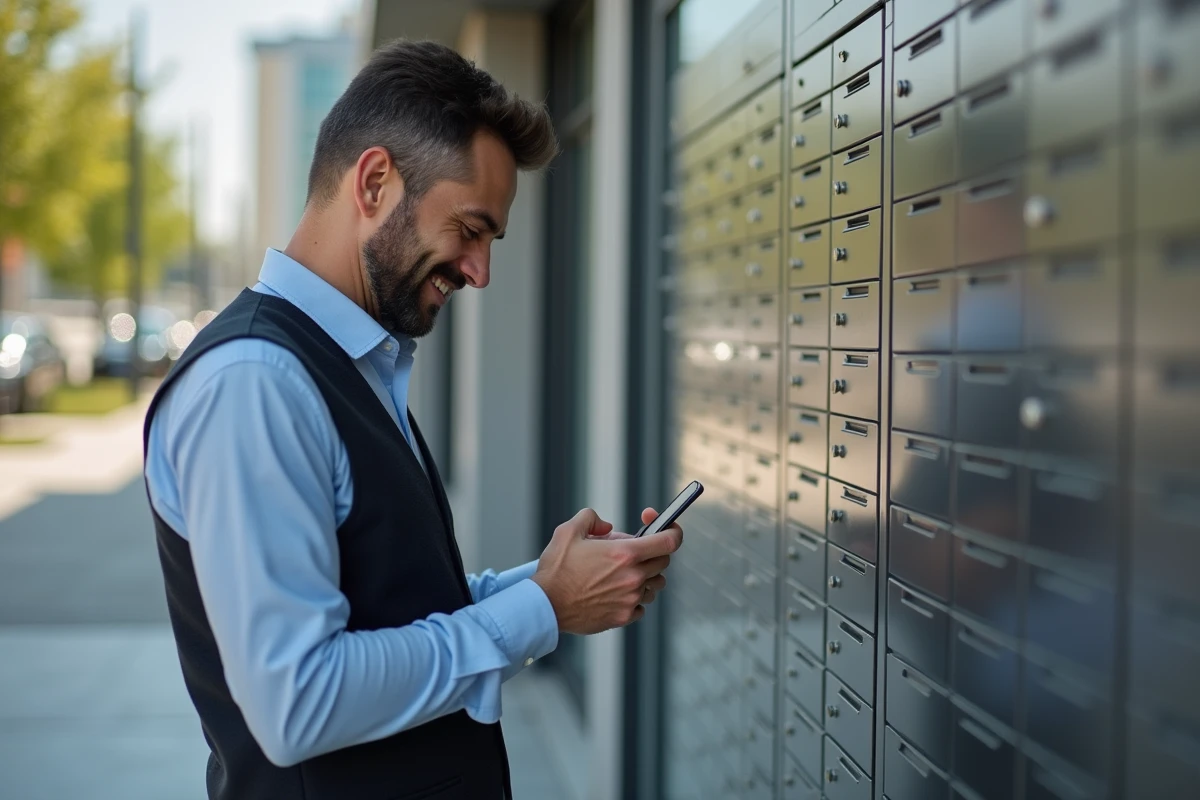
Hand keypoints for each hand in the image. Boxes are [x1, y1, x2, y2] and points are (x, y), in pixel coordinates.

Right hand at [531, 507, 683, 634]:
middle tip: (630, 551)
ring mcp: (630, 599)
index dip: (674, 531)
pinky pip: (642, 605)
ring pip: (655, 584)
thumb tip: (607, 526)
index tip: (669, 527)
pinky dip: (635, 597)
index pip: (669, 541)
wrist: (545, 606)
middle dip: (652, 552)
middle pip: (663, 562)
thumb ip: (591, 518)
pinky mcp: (624, 617)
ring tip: (621, 573)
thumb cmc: (556, 570)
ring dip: (645, 576)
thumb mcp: (569, 531)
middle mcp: (633, 577)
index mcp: (624, 554)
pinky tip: (615, 592)